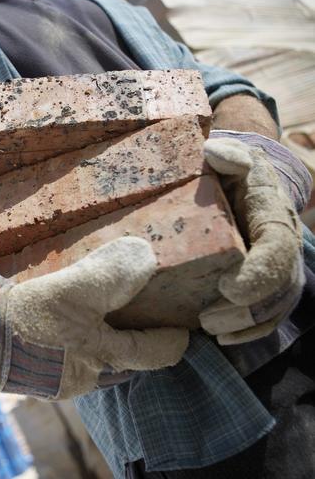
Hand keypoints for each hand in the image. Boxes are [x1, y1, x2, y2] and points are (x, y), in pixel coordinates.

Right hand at [0, 237, 188, 399]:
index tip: (183, 330)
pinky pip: (69, 360)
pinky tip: (62, 325)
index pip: (153, 354)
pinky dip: (75, 343)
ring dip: (101, 342)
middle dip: (132, 341)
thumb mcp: (72, 289)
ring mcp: (59, 381)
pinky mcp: (37, 376)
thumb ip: (110, 274)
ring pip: (95, 361)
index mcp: (100, 358)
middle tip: (135, 316)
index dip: (172, 341)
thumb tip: (144, 256)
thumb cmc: (25, 318)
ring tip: (95, 316)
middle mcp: (85, 377)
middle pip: (123, 361)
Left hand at [199, 135, 304, 344]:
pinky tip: (223, 339)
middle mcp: (284, 246)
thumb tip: (214, 152)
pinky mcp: (267, 282)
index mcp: (274, 217)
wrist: (246, 183)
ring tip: (209, 329)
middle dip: (246, 310)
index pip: (277, 250)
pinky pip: (267, 314)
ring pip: (275, 306)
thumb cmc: (233, 171)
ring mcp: (279, 267)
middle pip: (278, 288)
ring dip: (245, 325)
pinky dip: (250, 330)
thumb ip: (228, 154)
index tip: (227, 287)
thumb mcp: (232, 156)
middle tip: (208, 319)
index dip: (259, 274)